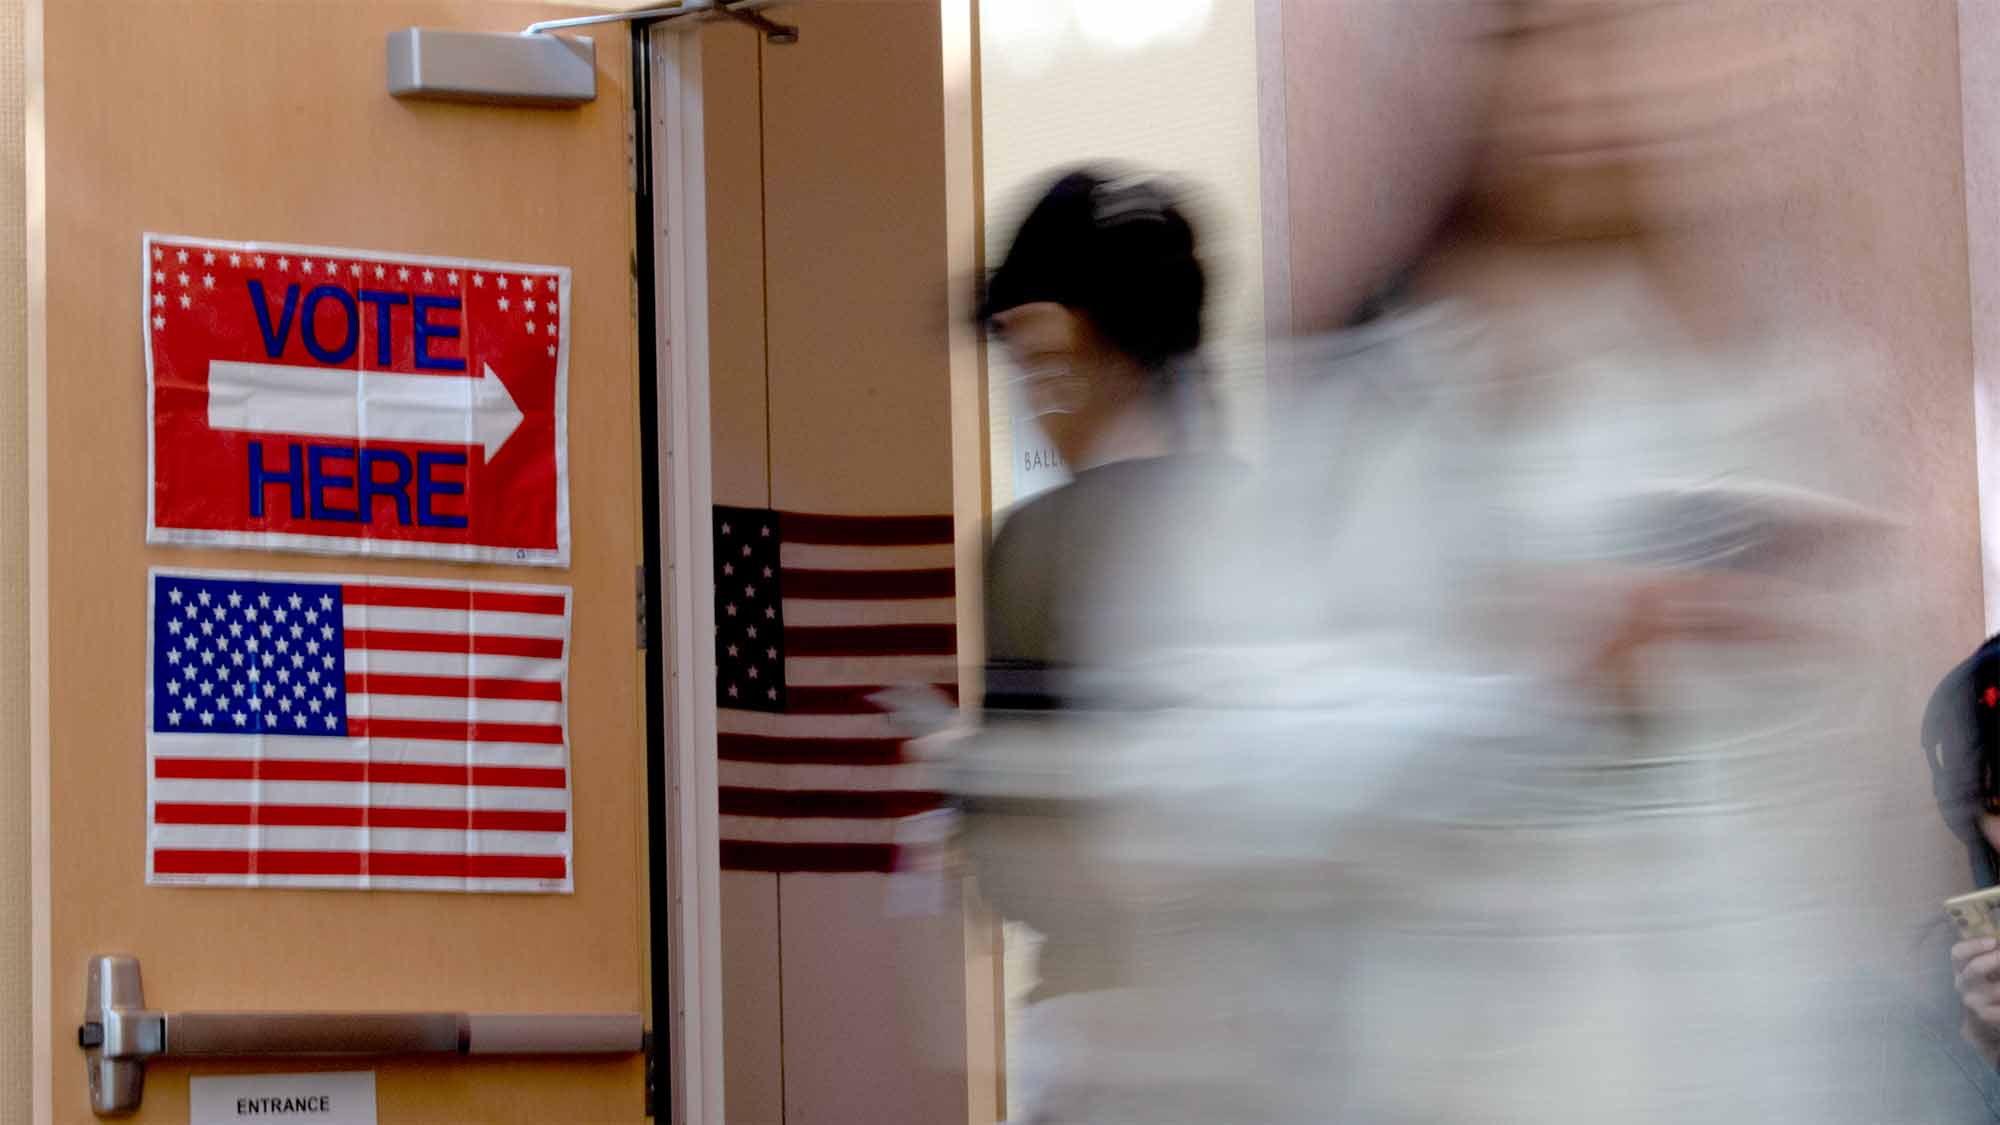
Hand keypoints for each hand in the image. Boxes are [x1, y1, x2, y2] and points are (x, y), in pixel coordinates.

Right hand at [1953, 937, 1999, 1055]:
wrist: (1982, 1022)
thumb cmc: (1984, 989)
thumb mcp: (1980, 972)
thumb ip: (1986, 956)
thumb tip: (1997, 942)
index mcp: (1960, 969)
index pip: (1958, 953)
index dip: (1974, 945)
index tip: (1993, 941)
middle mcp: (1963, 984)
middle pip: (1975, 969)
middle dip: (1995, 960)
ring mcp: (1974, 1001)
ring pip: (1999, 989)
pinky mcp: (1986, 1016)